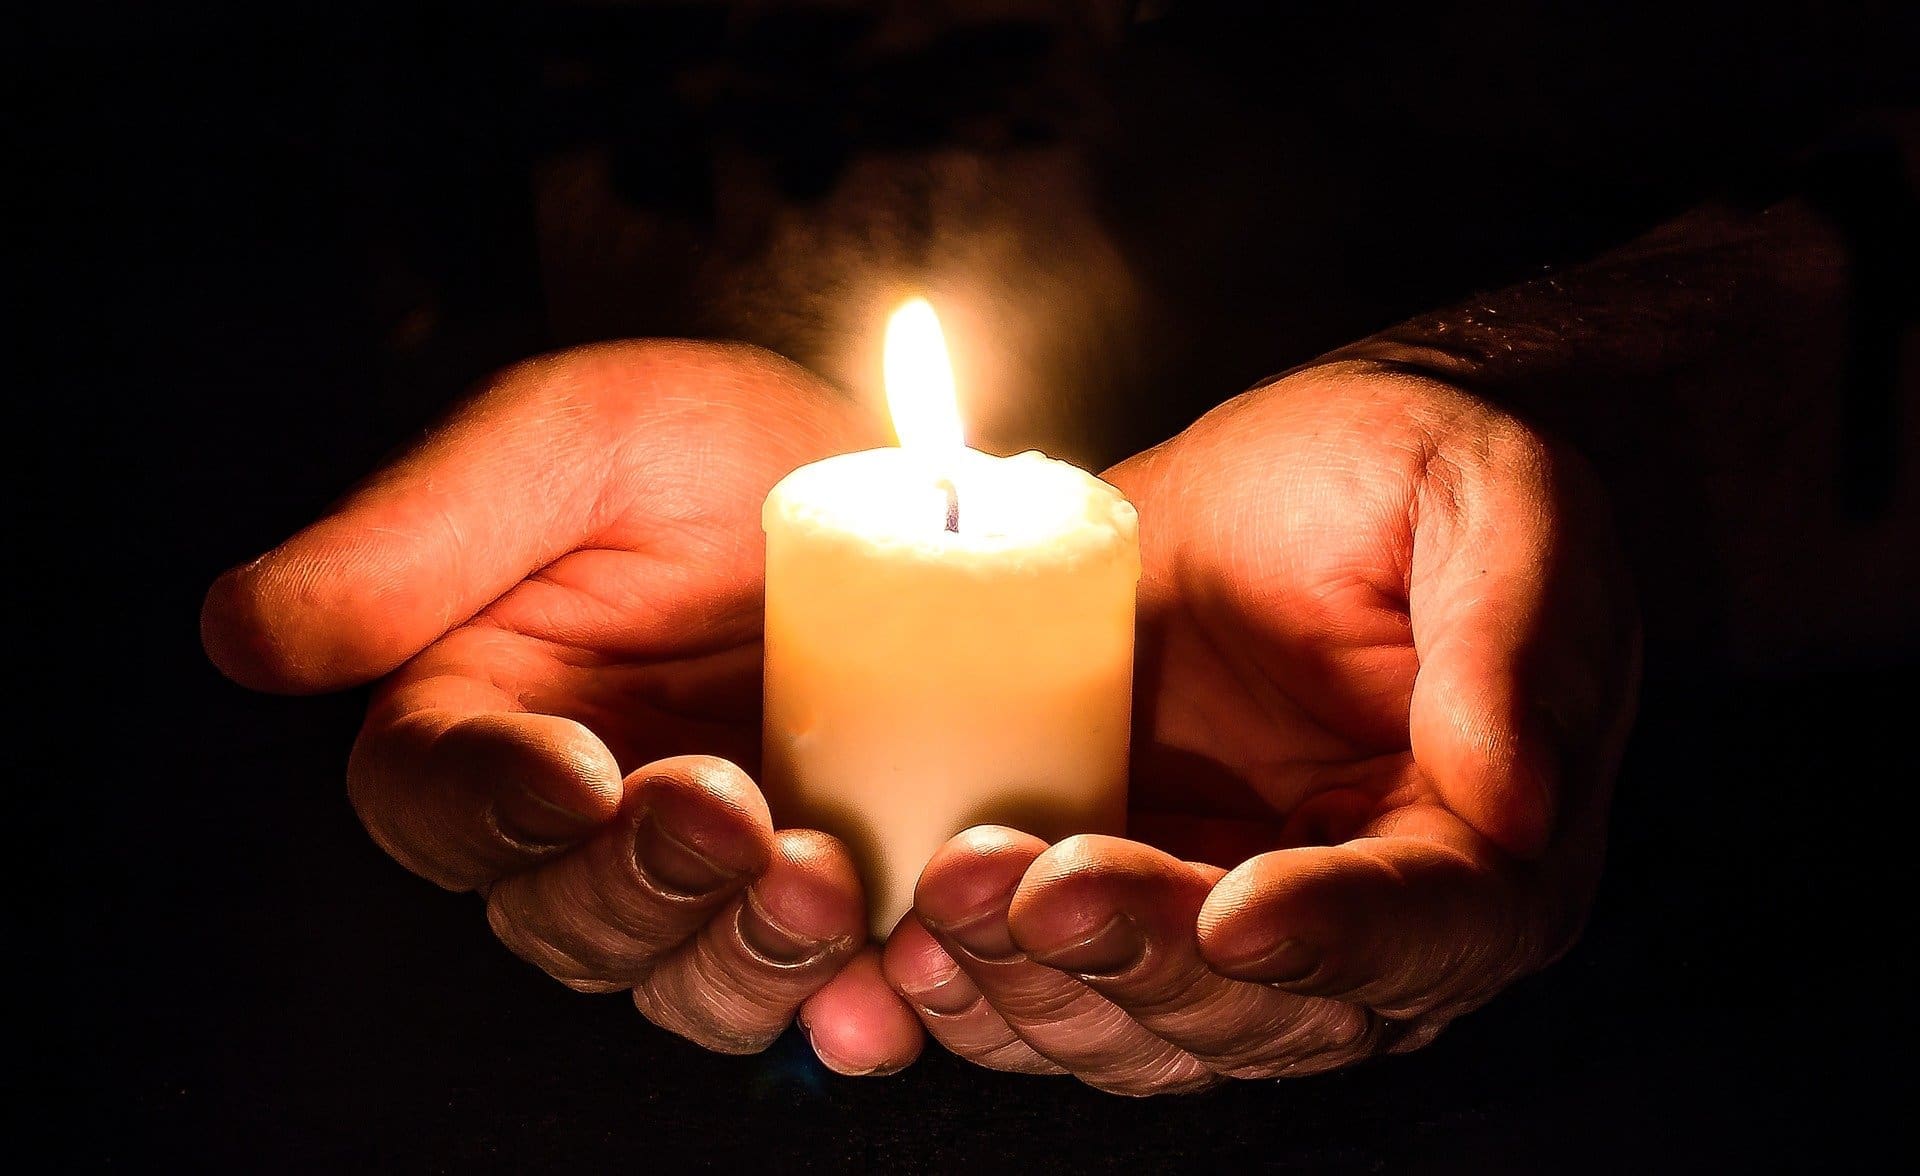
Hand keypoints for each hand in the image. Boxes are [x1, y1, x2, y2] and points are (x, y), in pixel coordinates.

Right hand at [202, 342, 924, 1074]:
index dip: (491, 806)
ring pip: (677, 978)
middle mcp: (577, 818)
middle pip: (557, 916)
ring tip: (823, 880)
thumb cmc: (708, 444)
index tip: (577, 774)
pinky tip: (886, 972)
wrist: (895, 479)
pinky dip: (845, 1004)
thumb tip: (250, 633)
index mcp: (482, 711)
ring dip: (740, 956)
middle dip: (638, 885)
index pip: (432, 799)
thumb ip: (424, 530)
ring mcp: (703, 870)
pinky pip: (812, 993)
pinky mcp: (818, 895)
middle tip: (727, 812)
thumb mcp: (574, 437)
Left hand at [884, 361, 1638, 1092]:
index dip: (1330, 939)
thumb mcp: (1495, 503)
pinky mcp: (1119, 892)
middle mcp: (1358, 926)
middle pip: (1260, 1009)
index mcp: (1481, 851)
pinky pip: (1053, 984)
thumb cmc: (1412, 475)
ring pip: (1142, 1026)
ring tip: (946, 903)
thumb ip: (1511, 636)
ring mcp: (1224, 922)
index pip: (1426, 935)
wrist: (1299, 472)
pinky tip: (910, 943)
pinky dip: (983, 986)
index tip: (1235, 915)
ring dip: (1038, 987)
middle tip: (1036, 886)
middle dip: (1139, 959)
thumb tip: (1512, 800)